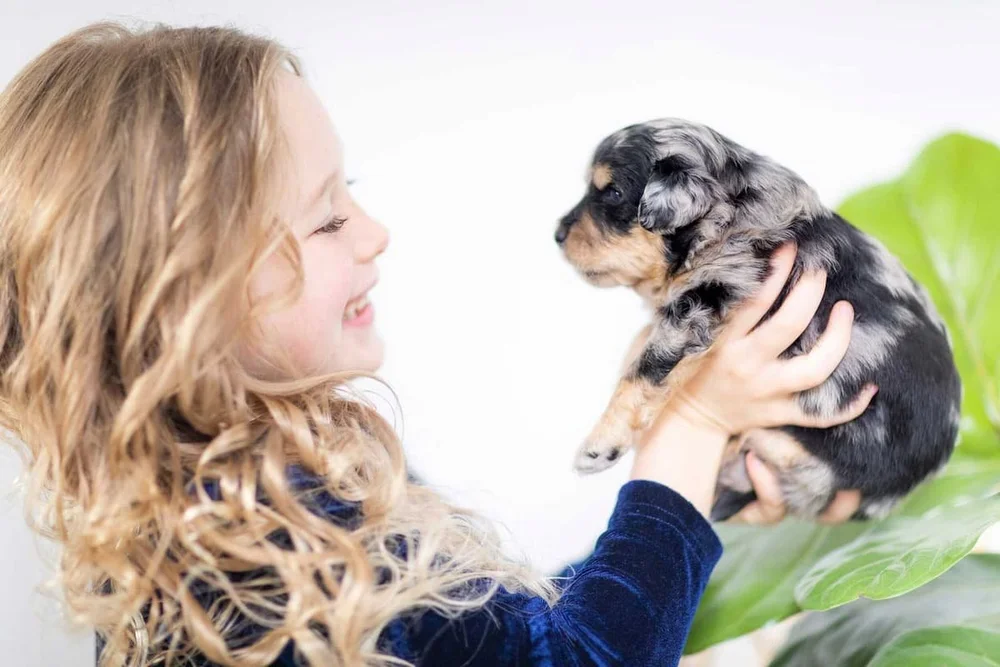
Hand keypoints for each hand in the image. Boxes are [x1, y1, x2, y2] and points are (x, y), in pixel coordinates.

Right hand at [630, 242, 875, 516]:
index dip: (777, 270)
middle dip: (810, 292)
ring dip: (837, 338)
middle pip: (789, 325)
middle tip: (819, 272)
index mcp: (722, 343)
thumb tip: (735, 263)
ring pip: (814, 369)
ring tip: (845, 310)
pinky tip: (869, 385)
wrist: (687, 419)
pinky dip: (850, 405)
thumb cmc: (689, 367)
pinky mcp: (781, 415)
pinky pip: (822, 416)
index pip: (755, 300)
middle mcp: (747, 366)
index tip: (791, 248)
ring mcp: (767, 393)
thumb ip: (710, 307)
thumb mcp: (689, 334)